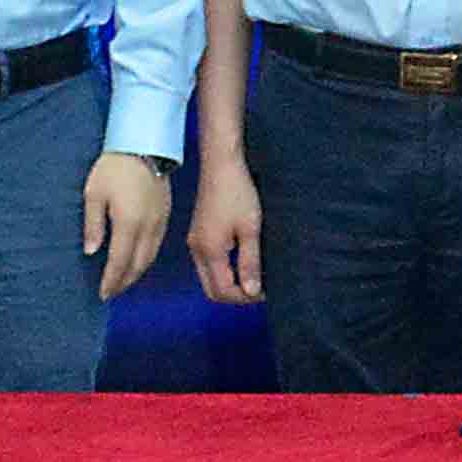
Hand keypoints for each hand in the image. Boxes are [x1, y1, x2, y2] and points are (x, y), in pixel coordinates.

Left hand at [84, 151, 171, 300]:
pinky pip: (157, 246)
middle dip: (124, 282)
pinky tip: (138, 261)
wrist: (144, 146)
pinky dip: (146, 259)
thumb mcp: (94, 194)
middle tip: (111, 292)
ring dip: (136, 273)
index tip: (103, 294)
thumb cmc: (113, 168)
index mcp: (128, 224)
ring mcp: (160, 222)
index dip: (111, 281)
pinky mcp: (166, 216)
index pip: (120, 262)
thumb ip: (93, 225)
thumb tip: (92, 252)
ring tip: (123, 281)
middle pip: (137, 265)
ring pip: (149, 258)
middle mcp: (148, 228)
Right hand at [186, 155, 265, 305]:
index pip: (223, 291)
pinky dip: (224, 270)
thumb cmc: (238, 192)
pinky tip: (242, 260)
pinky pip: (208, 263)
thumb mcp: (250, 228)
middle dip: (236, 295)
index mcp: (209, 251)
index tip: (266, 291)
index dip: (245, 297)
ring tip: (255, 274)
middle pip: (212, 290)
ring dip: (230, 282)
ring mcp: (196, 242)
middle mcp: (197, 250)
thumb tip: (251, 291)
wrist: (221, 164)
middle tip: (260, 288)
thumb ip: (250, 262)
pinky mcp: (199, 234)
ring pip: (209, 278)